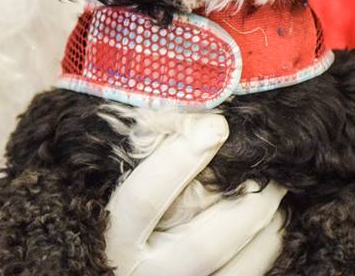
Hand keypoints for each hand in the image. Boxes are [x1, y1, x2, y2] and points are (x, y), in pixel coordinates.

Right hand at [0, 113, 286, 275]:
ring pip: (231, 267)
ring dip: (264, 226)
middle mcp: (136, 273)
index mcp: (103, 238)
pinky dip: (265, 251)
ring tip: (279, 186)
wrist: (76, 268)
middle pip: (204, 243)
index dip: (180, 161)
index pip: (143, 201)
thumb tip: (154, 96)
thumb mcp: (79, 186)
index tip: (215, 125)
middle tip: (267, 161)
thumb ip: (109, 151)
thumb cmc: (75, 222)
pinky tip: (273, 223)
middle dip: (245, 202)